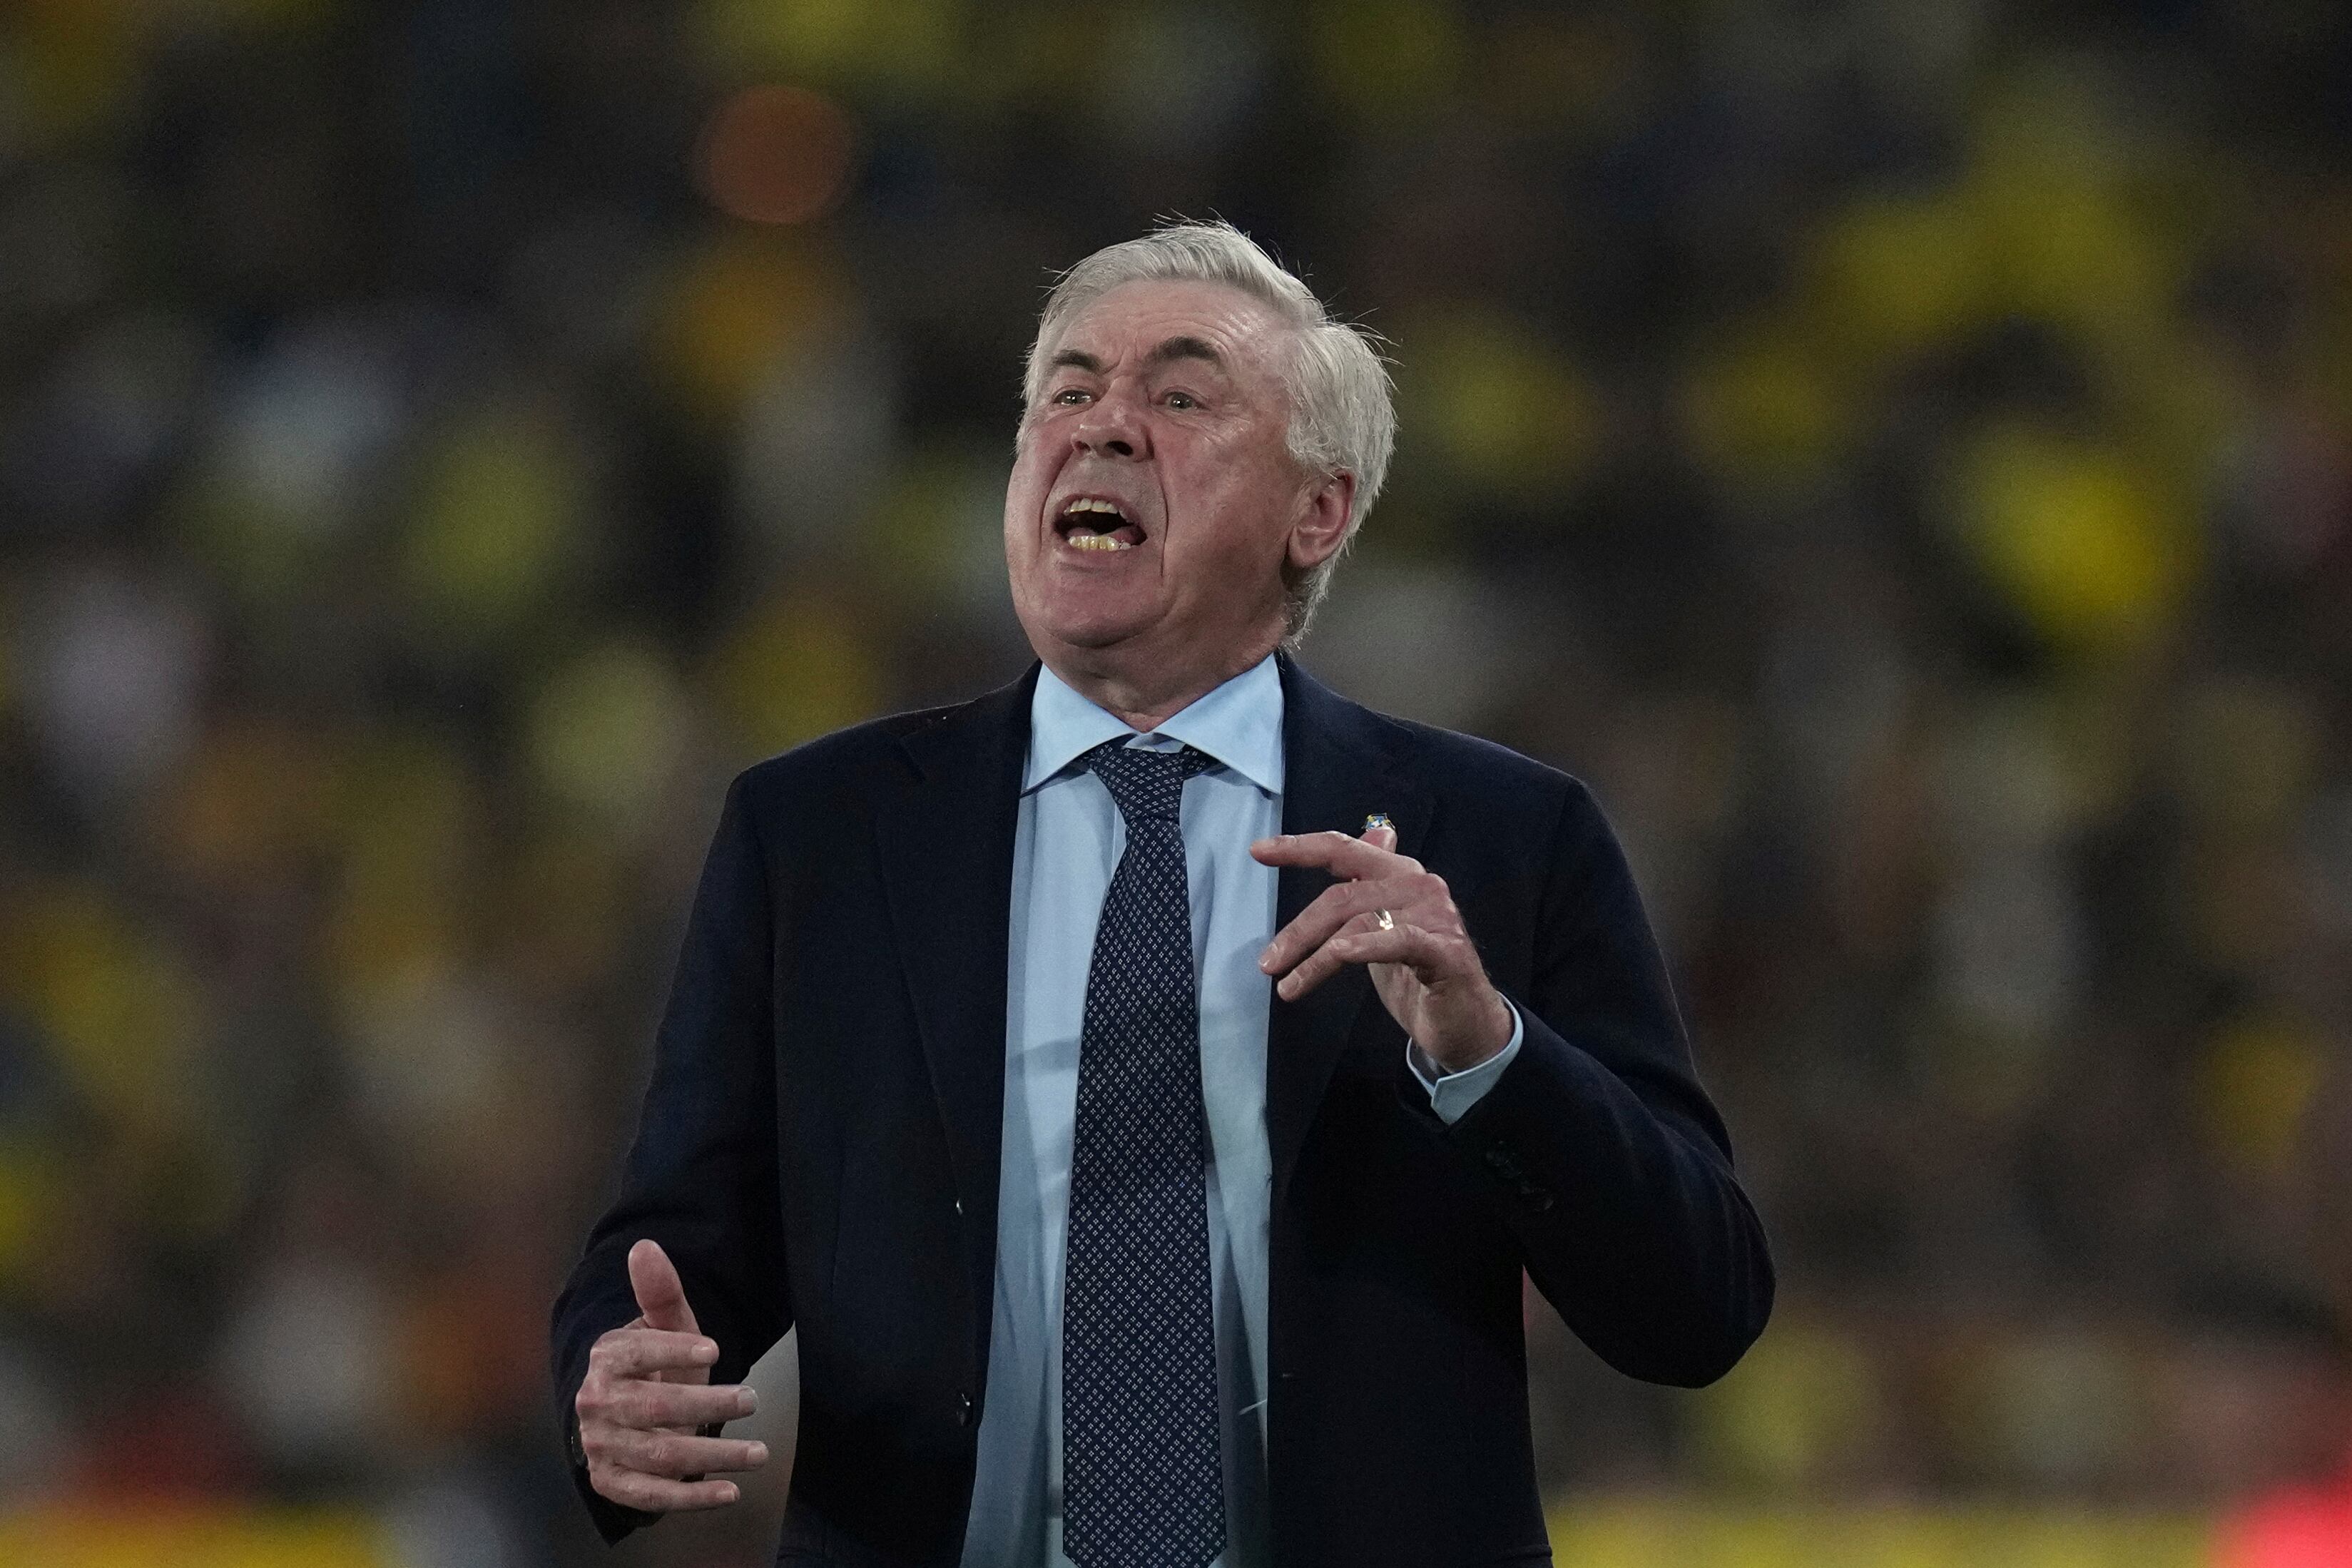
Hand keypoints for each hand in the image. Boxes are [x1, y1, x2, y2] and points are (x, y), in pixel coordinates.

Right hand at [574, 1239, 767, 1513]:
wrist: (624, 1417)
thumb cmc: (655, 1367)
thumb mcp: (665, 1327)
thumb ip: (660, 1291)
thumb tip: (645, 1246)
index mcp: (608, 1359)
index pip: (636, 1353)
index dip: (673, 1351)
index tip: (715, 1350)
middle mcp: (597, 1405)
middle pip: (654, 1408)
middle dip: (708, 1406)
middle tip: (752, 1399)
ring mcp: (602, 1447)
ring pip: (661, 1454)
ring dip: (714, 1457)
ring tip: (758, 1452)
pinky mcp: (613, 1483)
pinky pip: (652, 1496)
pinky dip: (692, 1499)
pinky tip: (730, 1493)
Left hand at [1252, 823, 1513, 1073]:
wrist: (1466, 1026)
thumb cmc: (1418, 977)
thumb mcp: (1382, 930)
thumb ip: (1367, 890)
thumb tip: (1368, 836)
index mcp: (1399, 875)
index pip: (1344, 850)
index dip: (1300, 848)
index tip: (1258, 851)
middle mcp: (1419, 886)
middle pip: (1342, 896)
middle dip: (1298, 930)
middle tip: (1268, 963)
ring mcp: (1436, 916)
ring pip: (1360, 922)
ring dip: (1316, 958)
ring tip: (1288, 986)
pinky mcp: (1447, 951)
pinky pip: (1399, 941)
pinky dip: (1365, 947)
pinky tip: (1338, 955)